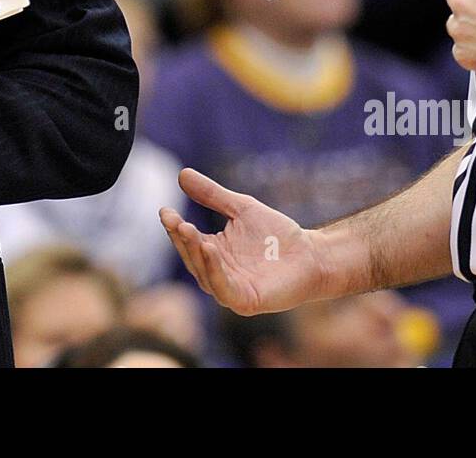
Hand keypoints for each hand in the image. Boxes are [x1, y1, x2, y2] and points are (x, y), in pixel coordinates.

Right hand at [159, 168, 329, 315]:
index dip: (175, 227)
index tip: (164, 210)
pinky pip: (223, 288)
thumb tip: (182, 174)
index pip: (188, 240)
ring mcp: (230, 289)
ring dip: (194, 253)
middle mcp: (218, 273)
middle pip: (192, 258)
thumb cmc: (276, 234)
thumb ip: (212, 195)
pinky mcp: (245, 301)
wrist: (311, 254)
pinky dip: (214, 270)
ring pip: (204, 274)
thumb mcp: (240, 207)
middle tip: (175, 220)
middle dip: (181, 240)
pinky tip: (210, 248)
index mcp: (214, 252)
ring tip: (189, 230)